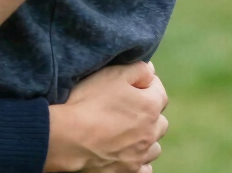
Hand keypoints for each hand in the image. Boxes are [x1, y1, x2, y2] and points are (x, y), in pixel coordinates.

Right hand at [45, 62, 168, 172]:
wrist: (71, 138)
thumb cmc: (90, 101)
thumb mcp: (112, 74)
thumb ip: (137, 69)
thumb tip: (150, 70)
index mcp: (150, 106)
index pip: (159, 90)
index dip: (146, 82)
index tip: (132, 80)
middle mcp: (151, 132)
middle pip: (159, 119)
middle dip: (149, 111)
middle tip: (127, 105)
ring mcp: (141, 154)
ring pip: (154, 145)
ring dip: (147, 137)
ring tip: (128, 130)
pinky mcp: (129, 170)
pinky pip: (145, 167)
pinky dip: (141, 160)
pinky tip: (128, 152)